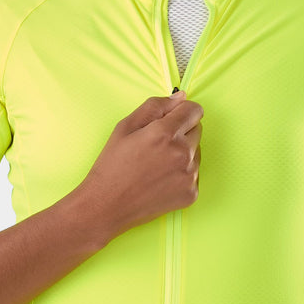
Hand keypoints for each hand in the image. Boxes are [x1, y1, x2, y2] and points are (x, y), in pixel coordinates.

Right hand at [76, 92, 202, 239]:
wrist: (106, 206)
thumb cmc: (112, 165)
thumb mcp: (125, 126)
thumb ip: (155, 106)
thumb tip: (180, 97)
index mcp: (166, 133)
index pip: (194, 110)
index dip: (182, 110)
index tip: (172, 117)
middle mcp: (182, 153)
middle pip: (197, 129)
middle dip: (181, 131)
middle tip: (157, 143)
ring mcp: (189, 175)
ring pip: (196, 151)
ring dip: (183, 152)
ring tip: (157, 163)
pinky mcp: (191, 193)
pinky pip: (194, 173)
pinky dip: (182, 172)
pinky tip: (161, 178)